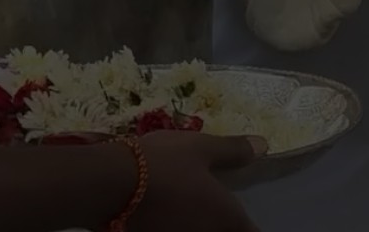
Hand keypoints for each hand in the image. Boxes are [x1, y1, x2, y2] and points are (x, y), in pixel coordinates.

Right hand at [129, 131, 264, 231]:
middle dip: (227, 228)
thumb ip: (234, 151)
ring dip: (199, 227)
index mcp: (225, 218)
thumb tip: (263, 146)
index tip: (249, 222)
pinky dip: (173, 227)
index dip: (252, 229)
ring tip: (194, 212)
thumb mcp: (202, 148)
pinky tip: (167, 215)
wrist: (105, 185)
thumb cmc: (163, 163)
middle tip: (224, 215)